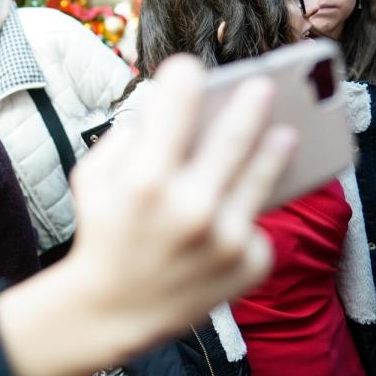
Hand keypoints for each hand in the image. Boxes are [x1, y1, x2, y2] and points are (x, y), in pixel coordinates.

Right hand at [0, 55, 293, 375]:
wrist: (114, 308)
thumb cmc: (103, 233)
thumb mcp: (92, 178)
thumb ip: (124, 137)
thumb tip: (164, 104)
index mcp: (145, 179)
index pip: (176, 105)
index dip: (185, 77)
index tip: (191, 67)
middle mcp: (190, 206)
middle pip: (234, 136)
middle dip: (250, 103)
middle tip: (263, 86)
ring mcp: (225, 238)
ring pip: (263, 177)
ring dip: (274, 149)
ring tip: (284, 134)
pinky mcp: (248, 264)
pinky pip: (255, 224)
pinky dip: (242, 216)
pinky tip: (229, 216)